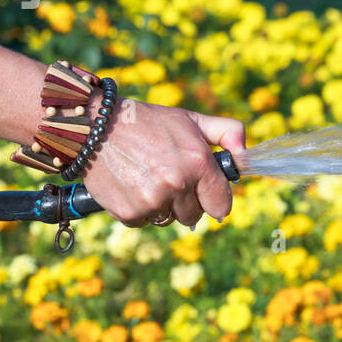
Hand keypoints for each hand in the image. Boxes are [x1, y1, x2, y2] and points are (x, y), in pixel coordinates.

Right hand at [81, 100, 245, 227]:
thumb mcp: (191, 119)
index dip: (213, 200)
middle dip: (185, 201)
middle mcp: (177, 184)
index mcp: (198, 162)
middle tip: (168, 178)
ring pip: (168, 219)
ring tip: (147, 178)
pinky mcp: (129, 212)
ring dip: (162, 206)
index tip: (205, 194)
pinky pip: (143, 222)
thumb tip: (246, 156)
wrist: (94, 125)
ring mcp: (152, 200)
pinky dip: (138, 209)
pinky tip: (130, 185)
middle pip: (194, 216)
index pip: (221, 205)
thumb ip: (227, 132)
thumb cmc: (148, 122)